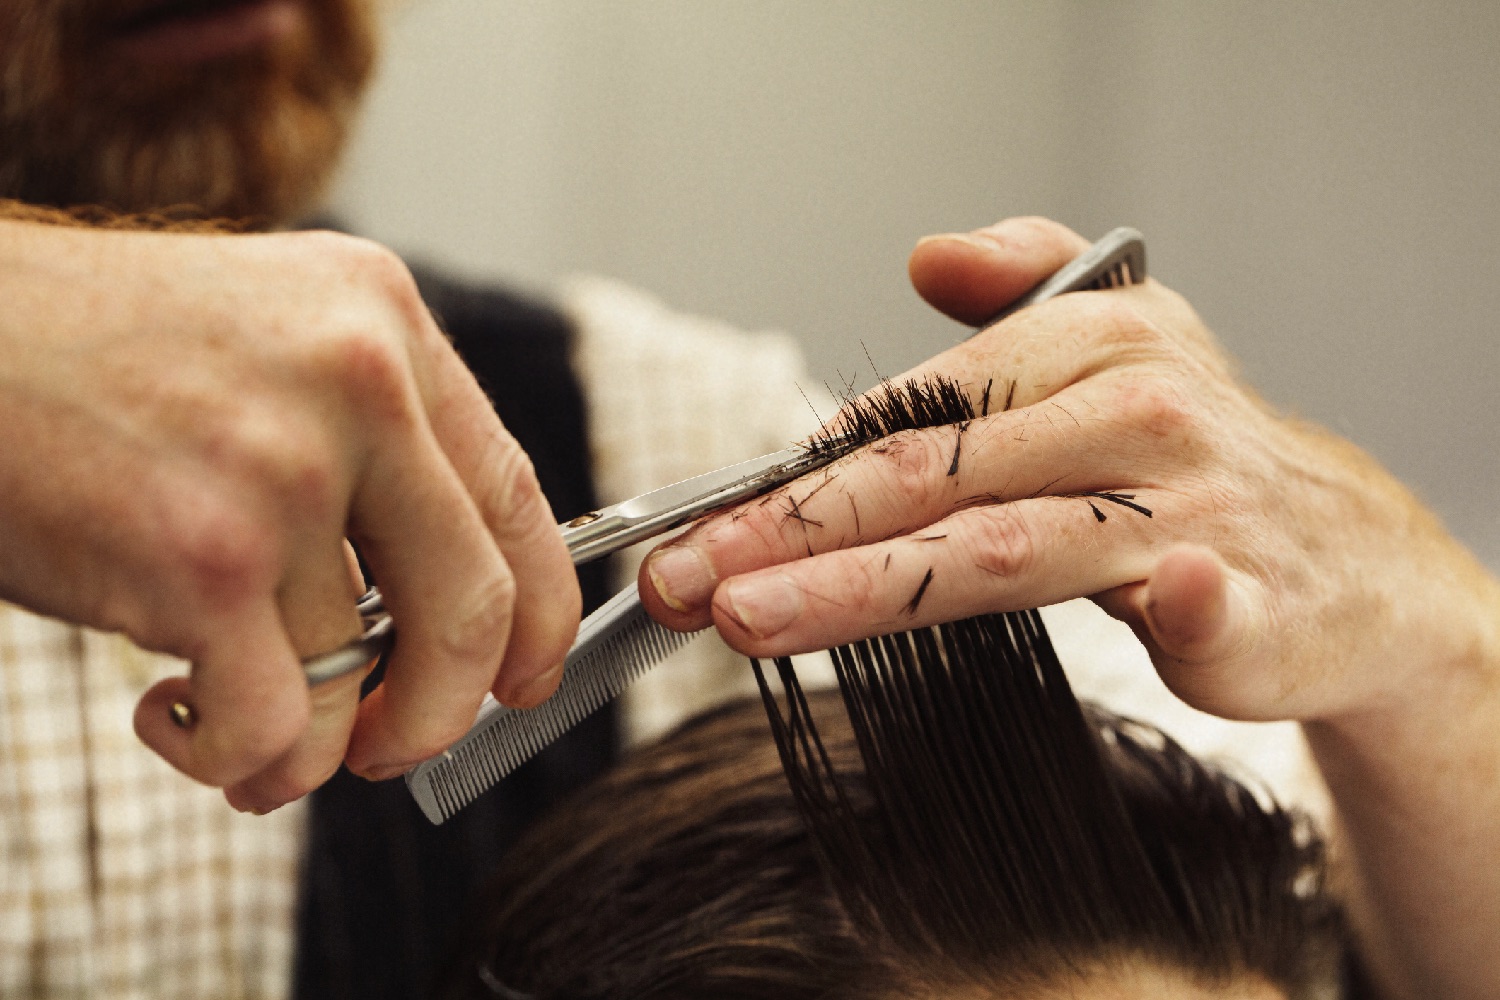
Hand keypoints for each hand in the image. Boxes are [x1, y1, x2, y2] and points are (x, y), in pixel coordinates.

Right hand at [0, 218, 579, 810]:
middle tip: (396, 747)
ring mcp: (286, 467)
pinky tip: (171, 718)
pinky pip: (277, 724)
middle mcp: (360, 381)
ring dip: (311, 750)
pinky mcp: (204, 556)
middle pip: (478, 604)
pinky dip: (233, 756)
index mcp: (385, 322)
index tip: (522, 679)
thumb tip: (446, 609)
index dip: (538, 614)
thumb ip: (366, 445)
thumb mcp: (265, 349)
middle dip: (444, 710)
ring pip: (363, 684)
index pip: (517, 497)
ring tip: (243, 744)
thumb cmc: (81, 360)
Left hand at [640, 216, 1498, 726]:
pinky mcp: (1248, 593)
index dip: (790, 476)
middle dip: (786, 531)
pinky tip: (1162, 606)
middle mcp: (1129, 411)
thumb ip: (1018, 290)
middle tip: (682, 576)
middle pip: (927, 476)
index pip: (907, 415)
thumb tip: (928, 257)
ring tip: (751, 617)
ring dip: (867, 584)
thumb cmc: (1197, 458)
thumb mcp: (1117, 342)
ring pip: (1000, 545)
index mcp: (1085, 344)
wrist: (1349, 552)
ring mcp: (1190, 503)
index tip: (693, 527)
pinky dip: (1180, 601)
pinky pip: (1196, 597)